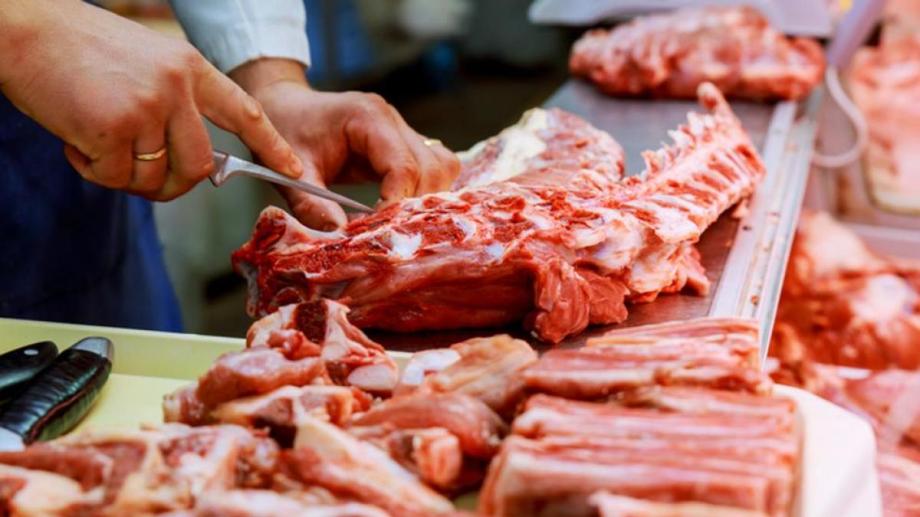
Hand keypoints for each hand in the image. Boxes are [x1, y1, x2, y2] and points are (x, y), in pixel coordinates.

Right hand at [0, 0, 300, 200]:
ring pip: (154, 177)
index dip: (272, 145)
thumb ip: (175, 106)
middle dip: (174, 185)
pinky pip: (114, 176)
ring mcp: (146, 107)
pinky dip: (92, 169)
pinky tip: (74, 138)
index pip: (244, 112)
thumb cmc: (81, 52)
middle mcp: (176, 87)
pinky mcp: (113, 128)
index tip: (294, 171)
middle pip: (199, 166)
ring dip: (124, 175)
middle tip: (142, 176)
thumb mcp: (147, 64)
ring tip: (96, 141)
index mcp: (190, 68)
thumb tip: (193, 165)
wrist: (26, 29)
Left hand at [231, 59, 459, 229]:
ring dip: (427, 199)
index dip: (397, 203)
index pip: (403, 165)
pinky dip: (426, 192)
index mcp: (369, 117)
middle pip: (432, 168)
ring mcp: (404, 131)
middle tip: (390, 232)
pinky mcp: (405, 145)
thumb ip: (311, 205)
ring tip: (398, 223)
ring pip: (442, 167)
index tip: (380, 231)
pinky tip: (403, 212)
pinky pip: (434, 168)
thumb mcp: (291, 172)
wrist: (285, 106)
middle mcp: (394, 121)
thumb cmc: (285, 130)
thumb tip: (339, 236)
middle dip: (416, 205)